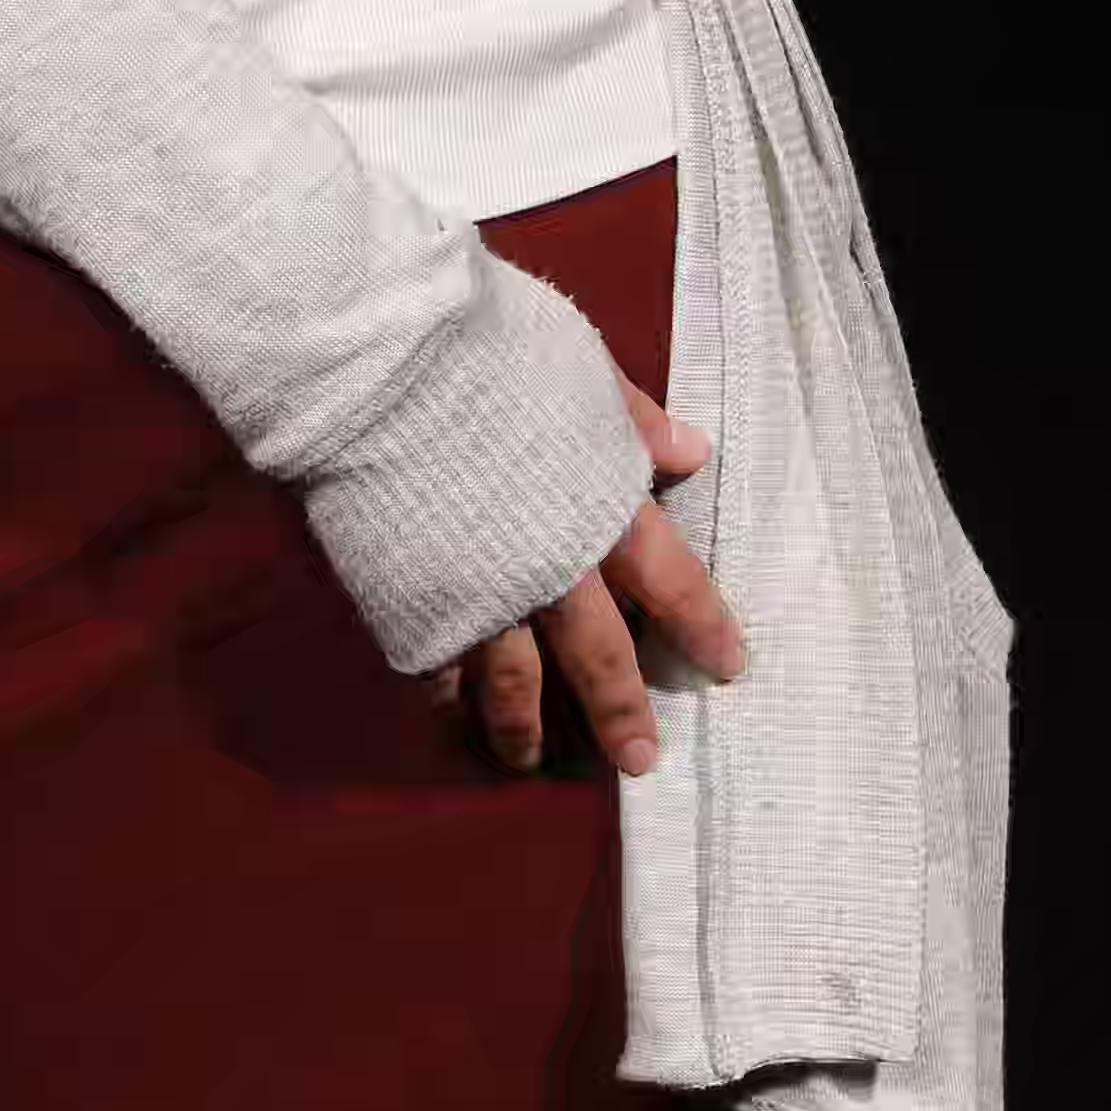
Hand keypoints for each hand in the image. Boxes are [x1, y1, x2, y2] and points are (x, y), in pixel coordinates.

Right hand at [445, 371, 746, 779]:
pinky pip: (437, 668)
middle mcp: (552, 569)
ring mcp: (480, 597)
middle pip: (599, 658)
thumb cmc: (490, 348)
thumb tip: (692, 452)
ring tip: (530, 762)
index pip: (673, 585)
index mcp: (604, 509)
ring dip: (526, 729)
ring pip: (514, 684)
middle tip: (639, 760)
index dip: (703, 627)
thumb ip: (633, 420)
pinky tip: (452, 713)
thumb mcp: (582, 367)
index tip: (728, 667)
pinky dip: (448, 696)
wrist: (382, 367)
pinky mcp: (412, 607)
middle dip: (623, 713)